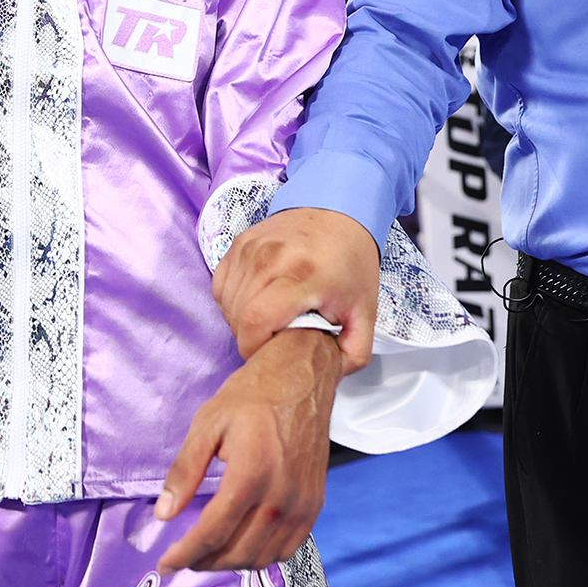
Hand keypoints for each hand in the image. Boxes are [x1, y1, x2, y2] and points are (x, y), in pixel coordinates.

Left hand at [155, 329, 340, 573]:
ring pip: (263, 557)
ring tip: (209, 553)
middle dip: (204, 562)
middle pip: (237, 552)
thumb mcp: (208, 423)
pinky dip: (262, 556)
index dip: (185, 554)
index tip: (165, 565)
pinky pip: (288, 548)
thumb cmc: (252, 396)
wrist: (302, 378)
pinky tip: (243, 544)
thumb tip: (163, 513)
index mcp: (250, 474)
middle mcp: (281, 496)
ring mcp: (302, 503)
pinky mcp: (315, 504)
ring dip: (232, 563)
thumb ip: (185, 471)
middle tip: (184, 557)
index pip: (212, 532)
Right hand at [214, 207, 379, 367]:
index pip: (255, 321)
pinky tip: (256, 303)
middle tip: (274, 341)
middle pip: (238, 316)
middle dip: (249, 339)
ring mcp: (250, 247)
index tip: (270, 356)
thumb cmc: (350, 261)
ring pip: (227, 302)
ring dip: (240, 322)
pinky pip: (222, 286)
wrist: (339, 211)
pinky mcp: (239, 243)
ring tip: (269, 322)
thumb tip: (326, 376)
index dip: (255, 349)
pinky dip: (233, 302)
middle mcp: (270, 257)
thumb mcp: (365, 312)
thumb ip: (353, 354)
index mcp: (302, 275)